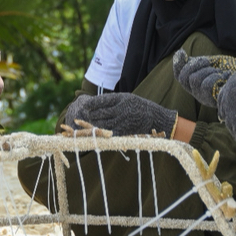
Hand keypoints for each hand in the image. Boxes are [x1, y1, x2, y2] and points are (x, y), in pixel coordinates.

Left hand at [61, 92, 177, 136]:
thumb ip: (114, 102)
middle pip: (100, 114)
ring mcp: (123, 121)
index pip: (101, 101)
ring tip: (80, 129)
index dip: (90, 105)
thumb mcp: (128, 99)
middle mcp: (121, 109)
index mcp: (121, 99)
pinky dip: (101, 135)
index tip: (82, 106)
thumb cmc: (142, 107)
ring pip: (103, 124)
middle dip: (88, 117)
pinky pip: (110, 133)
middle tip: (77, 120)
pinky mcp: (125, 131)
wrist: (158, 119)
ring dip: (91, 127)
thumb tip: (96, 105)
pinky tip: (94, 136)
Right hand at [172, 50, 235, 106]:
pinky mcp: (213, 100)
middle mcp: (197, 92)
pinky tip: (226, 76)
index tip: (182, 52)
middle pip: (183, 77)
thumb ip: (199, 61)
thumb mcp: (214, 63)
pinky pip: (205, 84)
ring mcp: (204, 97)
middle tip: (208, 60)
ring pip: (194, 79)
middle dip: (194, 64)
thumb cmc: (234, 73)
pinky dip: (216, 76)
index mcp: (197, 82)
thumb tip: (180, 54)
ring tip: (220, 71)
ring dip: (208, 70)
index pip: (179, 76)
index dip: (177, 64)